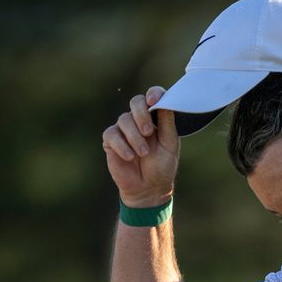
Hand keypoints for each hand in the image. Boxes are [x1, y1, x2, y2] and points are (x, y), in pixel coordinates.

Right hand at [102, 86, 178, 207]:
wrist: (148, 188)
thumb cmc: (162, 166)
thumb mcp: (169, 145)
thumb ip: (167, 124)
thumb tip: (165, 102)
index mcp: (156, 117)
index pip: (154, 96)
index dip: (153, 93)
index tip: (154, 100)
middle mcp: (139, 119)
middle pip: (136, 102)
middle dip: (141, 115)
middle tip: (148, 133)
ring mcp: (124, 129)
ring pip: (124, 119)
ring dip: (134, 137)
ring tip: (143, 154)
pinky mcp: (111, 140)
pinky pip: (112, 134)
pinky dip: (121, 145)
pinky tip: (129, 157)